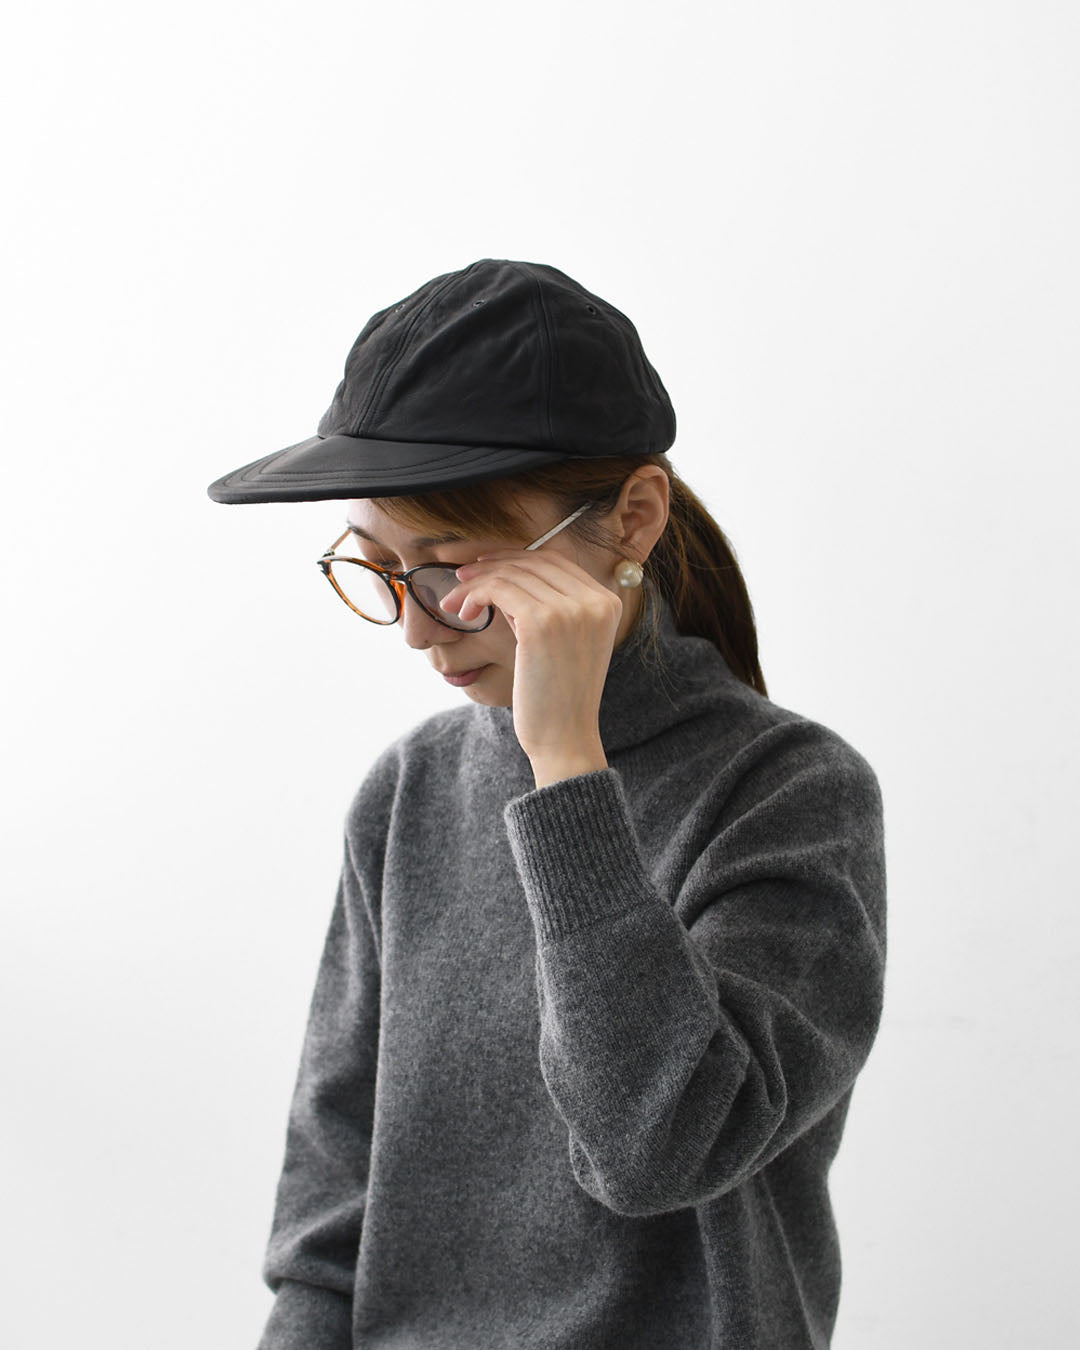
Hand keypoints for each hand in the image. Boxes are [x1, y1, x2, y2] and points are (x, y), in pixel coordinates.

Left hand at [440, 548, 623, 766]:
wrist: (565, 739)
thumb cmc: (559, 698)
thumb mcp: (567, 642)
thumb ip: (550, 607)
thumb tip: (506, 575)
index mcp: (608, 603)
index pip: (555, 561)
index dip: (517, 558)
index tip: (487, 567)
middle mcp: (595, 601)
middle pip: (533, 562)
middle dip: (492, 566)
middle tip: (462, 578)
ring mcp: (571, 610)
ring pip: (512, 574)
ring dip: (476, 583)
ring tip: (455, 602)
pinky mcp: (542, 622)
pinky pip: (499, 590)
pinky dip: (475, 595)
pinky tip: (463, 612)